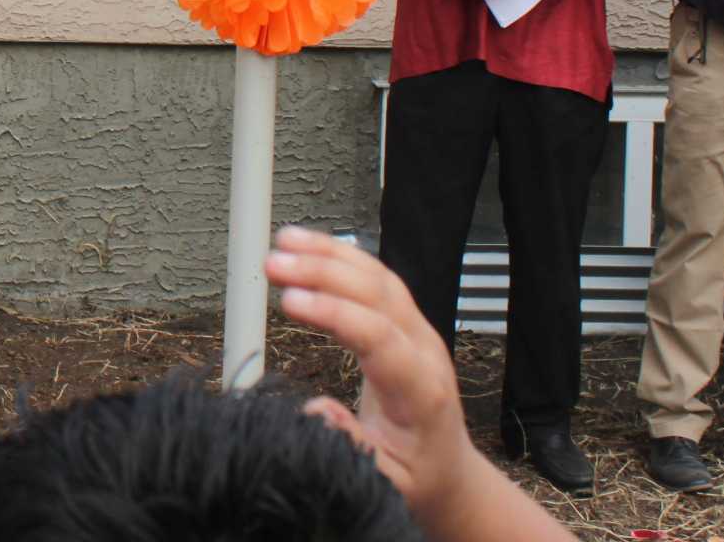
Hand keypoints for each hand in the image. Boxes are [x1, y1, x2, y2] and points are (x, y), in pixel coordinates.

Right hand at [268, 228, 472, 515]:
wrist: (450, 468)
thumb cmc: (419, 473)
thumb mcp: (388, 482)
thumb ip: (353, 448)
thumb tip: (314, 410)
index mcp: (421, 391)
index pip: (379, 337)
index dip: (334, 313)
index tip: (288, 301)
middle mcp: (425, 351)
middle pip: (379, 294)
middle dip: (324, 271)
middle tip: (273, 263)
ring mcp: (418, 331)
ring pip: (380, 277)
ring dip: (331, 254)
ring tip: (283, 241)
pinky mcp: (406, 322)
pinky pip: (377, 278)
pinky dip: (342, 255)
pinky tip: (310, 244)